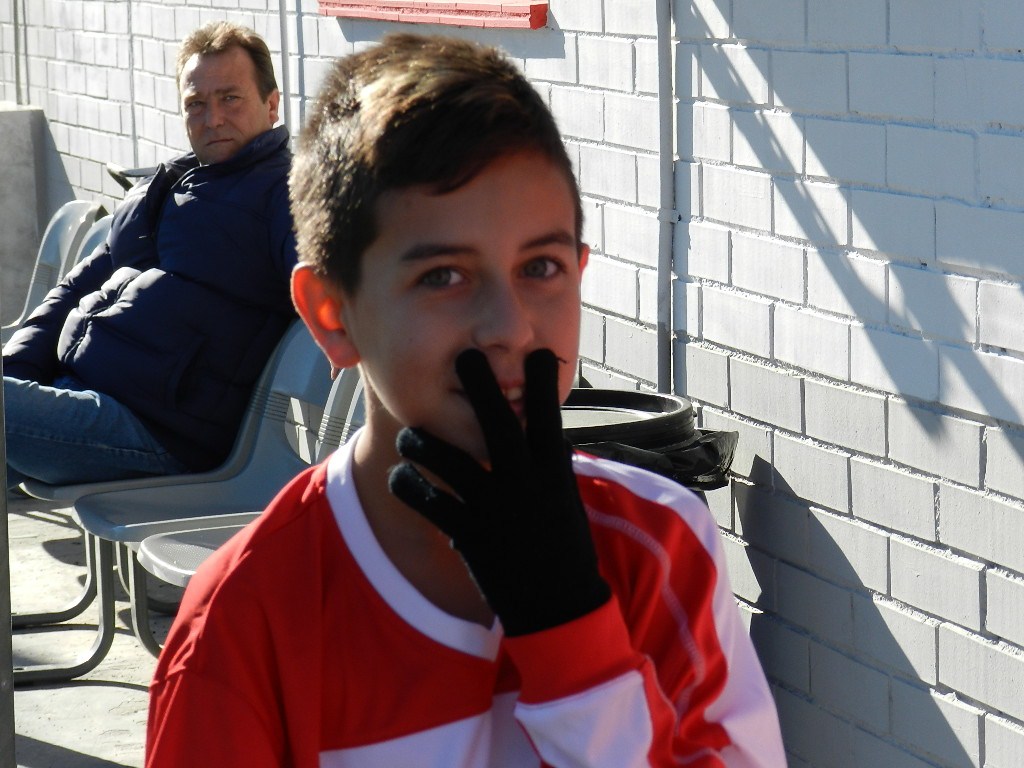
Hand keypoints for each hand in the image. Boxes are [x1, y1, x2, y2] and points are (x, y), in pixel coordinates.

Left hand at [388, 348, 609, 635]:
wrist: (559, 605)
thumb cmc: (565, 548)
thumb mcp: (565, 498)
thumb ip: (553, 465)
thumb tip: (551, 434)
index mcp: (552, 470)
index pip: (548, 414)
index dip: (543, 380)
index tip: (538, 349)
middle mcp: (524, 482)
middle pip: (497, 423)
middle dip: (480, 385)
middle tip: (462, 355)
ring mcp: (495, 507)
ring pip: (449, 460)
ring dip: (423, 441)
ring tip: (409, 433)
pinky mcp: (470, 534)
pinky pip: (428, 502)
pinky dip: (410, 487)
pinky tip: (401, 476)